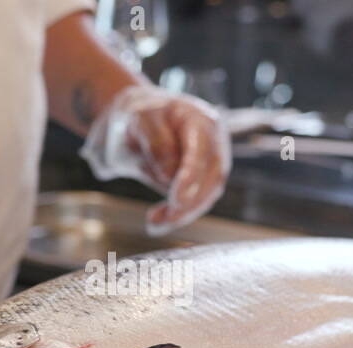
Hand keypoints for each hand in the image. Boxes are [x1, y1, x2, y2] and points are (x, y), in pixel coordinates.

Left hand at [80, 86, 231, 235]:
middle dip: (190, 203)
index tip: (176, 202)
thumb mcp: (139, 122)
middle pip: (212, 177)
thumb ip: (156, 144)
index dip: (191, 178)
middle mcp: (214, 141)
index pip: (201, 152)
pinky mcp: (203, 180)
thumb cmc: (139, 118)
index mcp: (199, 119)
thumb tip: (170, 176)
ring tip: (154, 224)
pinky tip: (157, 222)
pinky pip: (197, 201)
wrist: (138, 122)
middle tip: (162, 220)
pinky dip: (179, 215)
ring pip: (208, 194)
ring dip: (184, 214)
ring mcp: (212, 161)